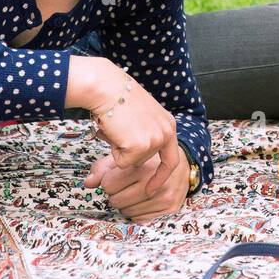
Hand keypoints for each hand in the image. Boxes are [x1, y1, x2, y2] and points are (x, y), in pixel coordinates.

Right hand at [70, 57, 179, 192]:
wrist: (107, 88)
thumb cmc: (118, 99)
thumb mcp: (142, 118)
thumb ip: (145, 135)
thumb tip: (134, 159)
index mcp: (168, 125)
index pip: (171, 158)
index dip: (161, 176)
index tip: (152, 189)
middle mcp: (166, 133)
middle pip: (145, 161)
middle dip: (129, 152)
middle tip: (121, 128)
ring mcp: (155, 140)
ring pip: (132, 162)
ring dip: (120, 150)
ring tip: (119, 127)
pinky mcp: (140, 146)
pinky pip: (122, 163)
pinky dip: (114, 151)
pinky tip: (115, 131)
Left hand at [85, 146, 189, 223]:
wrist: (182, 166)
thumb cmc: (149, 161)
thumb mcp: (127, 158)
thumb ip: (103, 168)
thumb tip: (87, 183)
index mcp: (142, 165)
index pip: (108, 184)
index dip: (108, 181)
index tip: (115, 177)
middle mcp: (154, 182)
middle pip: (116, 200)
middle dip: (115, 194)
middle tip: (123, 187)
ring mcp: (163, 197)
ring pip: (126, 212)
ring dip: (125, 204)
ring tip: (133, 192)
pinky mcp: (169, 209)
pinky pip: (139, 219)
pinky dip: (136, 212)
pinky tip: (142, 201)